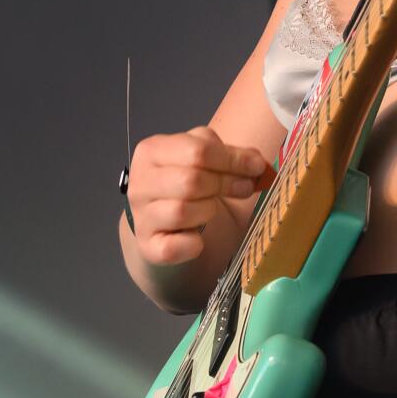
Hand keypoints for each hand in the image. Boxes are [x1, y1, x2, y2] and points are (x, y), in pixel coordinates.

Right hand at [125, 126, 272, 264]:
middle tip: (244, 188)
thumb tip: (255, 162)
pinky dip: (193, 244)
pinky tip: (198, 236)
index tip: (256, 167)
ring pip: (182, 211)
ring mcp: (141, 216)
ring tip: (212, 208)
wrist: (162, 221)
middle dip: (225, 184)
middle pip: (191, 180)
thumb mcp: (204, 157)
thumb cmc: (187, 182)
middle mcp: (140, 183)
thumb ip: (231, 154)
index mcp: (152, 150)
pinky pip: (175, 247)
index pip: (197, 150)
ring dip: (208, 210)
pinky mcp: (148, 246)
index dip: (233, 160)